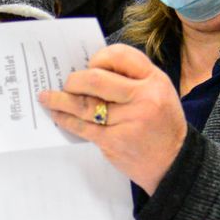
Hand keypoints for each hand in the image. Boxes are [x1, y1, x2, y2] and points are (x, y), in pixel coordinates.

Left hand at [36, 44, 186, 193]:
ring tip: (46, 96)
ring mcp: (128, 120)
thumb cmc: (161, 124)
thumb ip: (131, 78)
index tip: (88, 65)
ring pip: (84, 104)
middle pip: (95, 79)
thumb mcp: (158, 93)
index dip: (99, 58)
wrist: (173, 163)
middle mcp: (142, 97)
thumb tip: (89, 70)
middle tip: (66, 83)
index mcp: (154, 80)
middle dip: (74, 80)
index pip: (120, 56)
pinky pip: (82, 126)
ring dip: (61, 99)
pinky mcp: (114, 141)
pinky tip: (57, 114)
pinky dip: (65, 119)